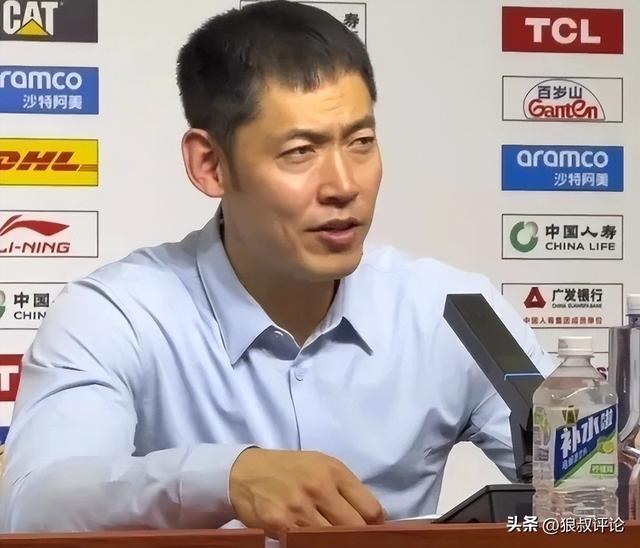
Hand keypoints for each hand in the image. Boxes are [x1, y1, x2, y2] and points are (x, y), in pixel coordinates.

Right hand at [229, 448, 384, 537]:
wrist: (246, 471)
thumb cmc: (290, 469)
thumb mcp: (321, 466)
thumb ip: (346, 489)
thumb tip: (374, 518)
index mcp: (334, 471)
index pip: (371, 510)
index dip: (376, 527)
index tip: (373, 534)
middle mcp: (319, 487)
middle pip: (355, 528)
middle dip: (358, 539)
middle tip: (354, 542)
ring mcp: (299, 507)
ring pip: (333, 540)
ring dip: (335, 543)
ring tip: (331, 541)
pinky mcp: (281, 524)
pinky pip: (306, 544)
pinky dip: (311, 545)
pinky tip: (310, 542)